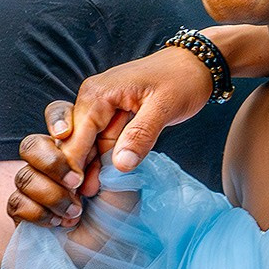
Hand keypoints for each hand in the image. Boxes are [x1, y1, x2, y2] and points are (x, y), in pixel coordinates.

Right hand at [10, 26, 268, 224]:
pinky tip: (94, 185)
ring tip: (81, 202)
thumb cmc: (183, 80)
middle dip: (72, 170)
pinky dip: (96, 161)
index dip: (74, 164)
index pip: (76, 135)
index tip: (74, 192)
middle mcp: (91, 99)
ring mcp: (98, 107)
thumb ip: (142, 135)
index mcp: (98, 94)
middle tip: (74, 204)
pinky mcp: (109, 116)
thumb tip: (120, 166)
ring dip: (83, 170)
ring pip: (83, 145)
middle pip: (73, 141)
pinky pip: (97, 142)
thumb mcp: (165, 107)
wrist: (196, 64)